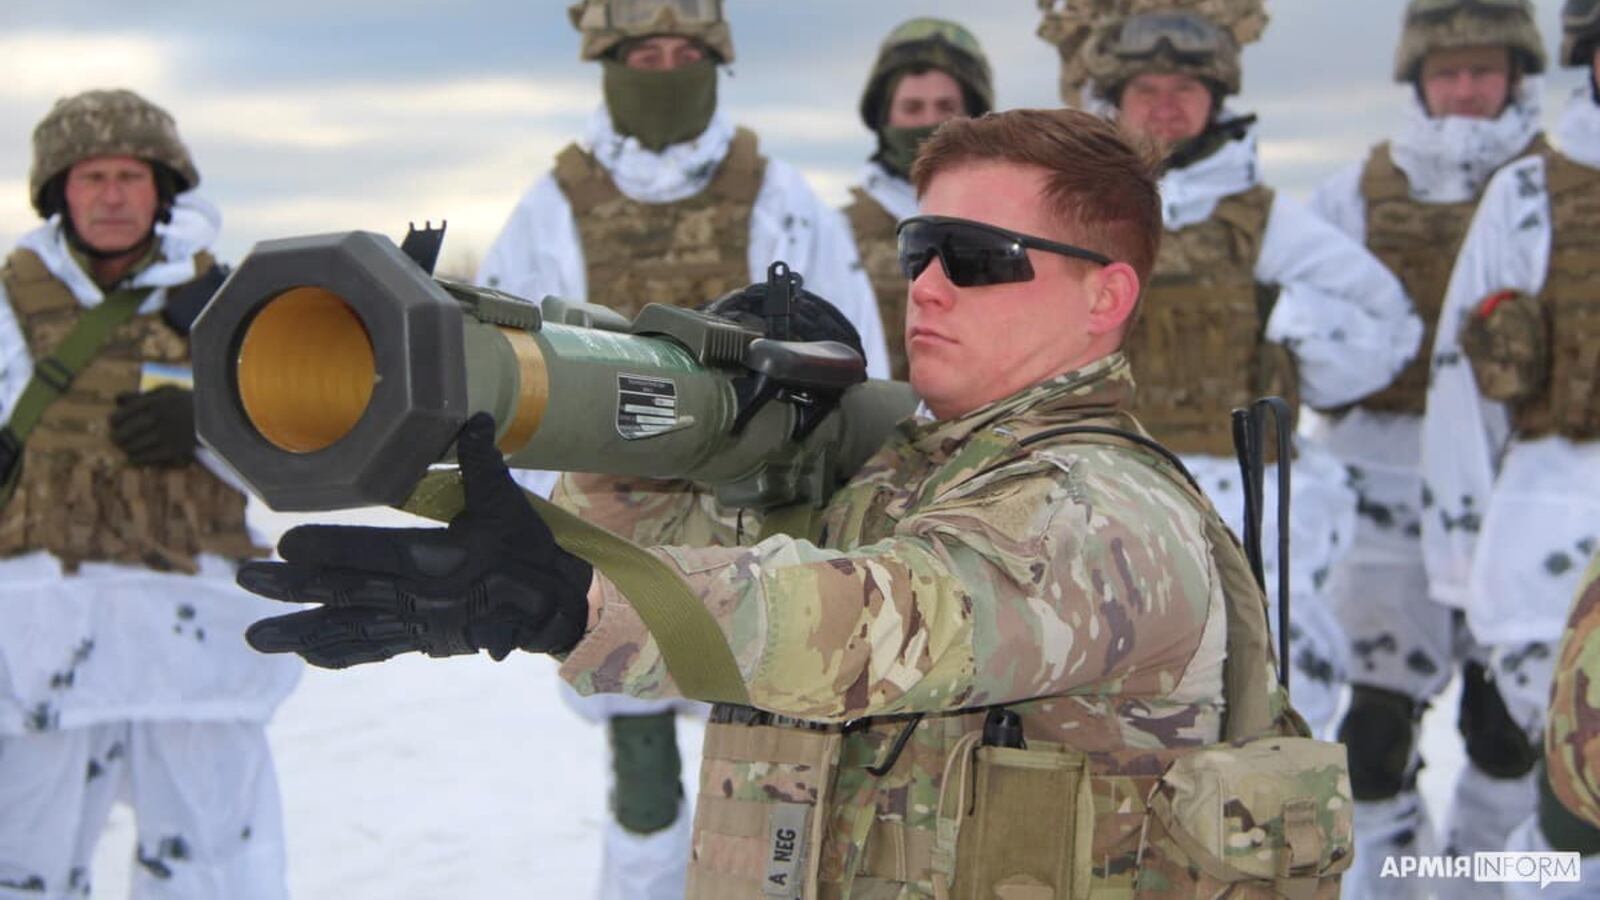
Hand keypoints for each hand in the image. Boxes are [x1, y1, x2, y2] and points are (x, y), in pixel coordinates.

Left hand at [109, 385, 195, 466]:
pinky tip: (132, 459)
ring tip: (123, 448)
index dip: (114, 420)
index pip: (124, 413)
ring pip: (136, 445)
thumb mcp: (166, 391)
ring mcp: (166, 435)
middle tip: (114, 439)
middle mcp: (158, 418)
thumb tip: (116, 399)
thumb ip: (141, 395)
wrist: (217, 416)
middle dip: (117, 436)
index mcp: (154, 402)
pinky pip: (150, 457)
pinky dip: (138, 459)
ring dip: (127, 448)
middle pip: (126, 431)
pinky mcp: (175, 449)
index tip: (112, 423)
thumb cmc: (187, 401)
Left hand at [239, 413, 592, 667]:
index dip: (327, 550)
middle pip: (346, 591)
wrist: (555, 607)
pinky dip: (338, 650)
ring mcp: (419, 624)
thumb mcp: (506, 502)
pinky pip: (374, 648)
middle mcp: (422, 597)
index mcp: (438, 559)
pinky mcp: (424, 641)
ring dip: (300, 631)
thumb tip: (471, 416)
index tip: (283, 544)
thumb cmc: (528, 549)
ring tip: (255, 637)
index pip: (372, 553)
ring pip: (350, 628)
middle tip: (245, 578)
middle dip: (292, 586)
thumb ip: (481, 460)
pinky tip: (305, 652)